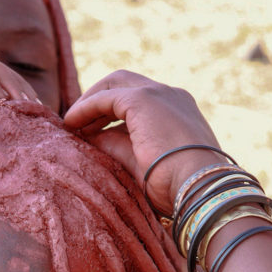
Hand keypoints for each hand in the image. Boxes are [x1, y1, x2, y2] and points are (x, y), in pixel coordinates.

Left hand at [64, 70, 227, 212]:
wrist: (199, 187)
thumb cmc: (176, 187)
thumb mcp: (142, 163)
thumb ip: (117, 146)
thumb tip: (90, 137)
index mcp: (178, 111)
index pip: (139, 102)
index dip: (111, 112)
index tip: (91, 130)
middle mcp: (171, 96)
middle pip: (125, 84)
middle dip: (99, 99)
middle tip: (78, 122)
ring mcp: (159, 94)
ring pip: (115, 84)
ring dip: (90, 101)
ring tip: (71, 124)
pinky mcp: (143, 99)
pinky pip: (105, 97)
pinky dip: (86, 107)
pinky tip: (71, 123)